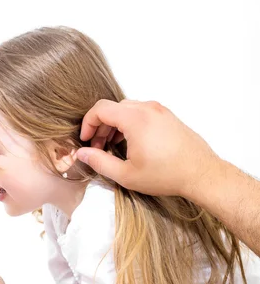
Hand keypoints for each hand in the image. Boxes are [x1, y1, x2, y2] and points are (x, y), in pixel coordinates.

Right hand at [76, 99, 220, 198]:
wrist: (200, 174)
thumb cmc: (166, 175)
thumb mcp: (126, 174)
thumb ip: (100, 162)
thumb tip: (82, 154)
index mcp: (135, 119)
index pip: (101, 109)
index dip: (88, 124)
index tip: (86, 140)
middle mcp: (148, 109)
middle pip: (113, 108)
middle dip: (100, 126)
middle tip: (97, 147)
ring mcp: (159, 110)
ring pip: (126, 109)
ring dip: (114, 125)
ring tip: (112, 146)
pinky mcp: (167, 116)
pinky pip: (141, 112)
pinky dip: (129, 123)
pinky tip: (129, 143)